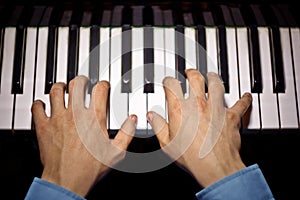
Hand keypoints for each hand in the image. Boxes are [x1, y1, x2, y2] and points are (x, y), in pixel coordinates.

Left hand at [31, 76, 136, 195]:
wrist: (67, 181)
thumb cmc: (89, 168)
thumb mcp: (116, 152)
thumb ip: (126, 133)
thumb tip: (132, 119)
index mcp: (94, 118)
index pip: (99, 90)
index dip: (103, 84)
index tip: (103, 85)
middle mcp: (76, 114)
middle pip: (77, 84)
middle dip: (81, 80)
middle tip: (83, 81)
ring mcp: (58, 118)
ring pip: (56, 91)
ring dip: (60, 87)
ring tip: (62, 87)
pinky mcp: (44, 126)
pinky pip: (38, 107)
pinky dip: (40, 103)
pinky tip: (43, 104)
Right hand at [147, 69, 251, 186]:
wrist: (214, 167)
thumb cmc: (191, 157)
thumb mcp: (167, 143)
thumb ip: (158, 126)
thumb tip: (151, 116)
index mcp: (180, 110)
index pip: (172, 85)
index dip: (168, 81)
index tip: (168, 82)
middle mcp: (198, 105)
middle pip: (196, 79)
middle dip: (192, 73)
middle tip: (190, 72)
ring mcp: (216, 109)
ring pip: (217, 85)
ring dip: (214, 78)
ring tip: (212, 76)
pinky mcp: (231, 117)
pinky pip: (240, 104)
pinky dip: (244, 99)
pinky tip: (246, 96)